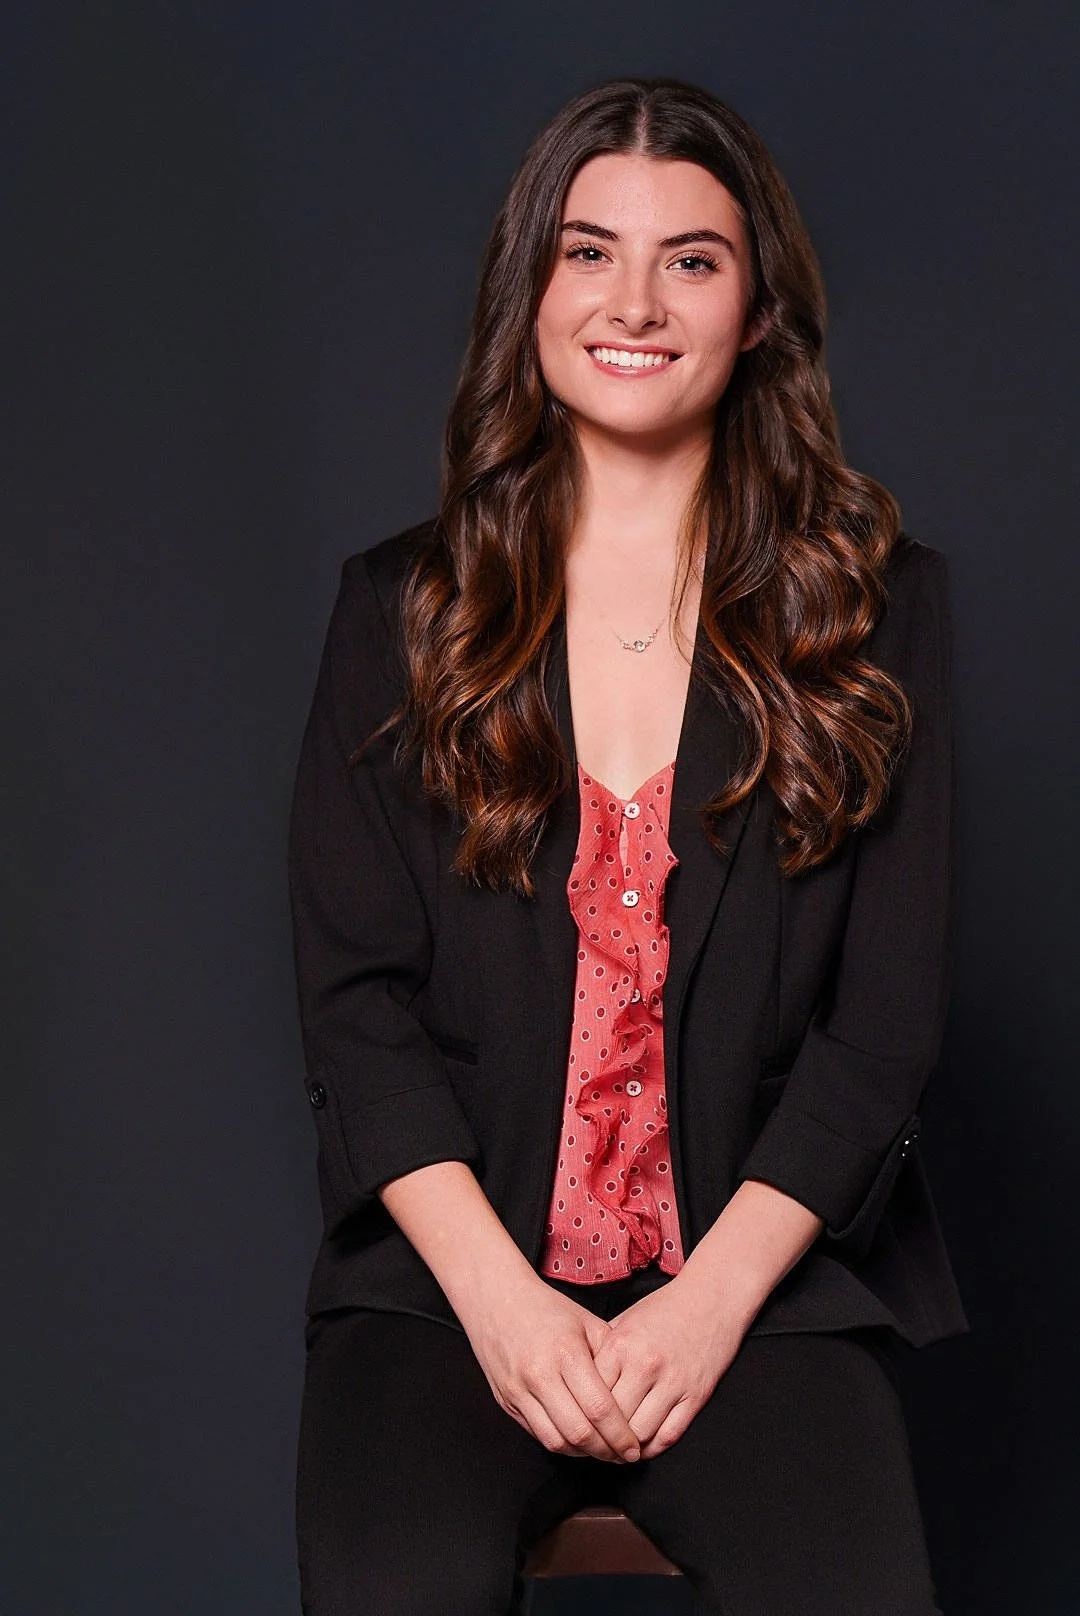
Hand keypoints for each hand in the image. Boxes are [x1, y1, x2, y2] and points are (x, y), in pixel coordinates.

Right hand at [457, 1272, 642, 1462]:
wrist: (496, 1300)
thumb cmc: (546, 1309)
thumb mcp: (586, 1322)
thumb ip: (611, 1356)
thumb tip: (634, 1394)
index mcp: (565, 1352)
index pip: (599, 1408)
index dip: (621, 1435)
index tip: (635, 1448)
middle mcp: (539, 1374)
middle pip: (578, 1432)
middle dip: (606, 1451)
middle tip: (623, 1456)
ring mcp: (518, 1390)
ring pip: (556, 1441)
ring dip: (583, 1454)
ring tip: (602, 1451)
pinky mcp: (506, 1402)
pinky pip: (537, 1435)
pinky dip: (561, 1444)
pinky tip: (577, 1441)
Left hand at [591, 1275, 752, 1457]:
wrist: (712, 1297)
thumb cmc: (665, 1308)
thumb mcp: (625, 1320)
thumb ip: (602, 1349)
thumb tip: (578, 1380)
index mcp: (621, 1345)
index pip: (590, 1395)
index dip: (581, 1415)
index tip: (578, 1425)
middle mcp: (645, 1365)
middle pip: (613, 1419)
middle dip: (602, 1437)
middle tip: (595, 1446)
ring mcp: (673, 1382)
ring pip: (640, 1433)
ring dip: (627, 1448)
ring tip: (617, 1450)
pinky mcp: (696, 1395)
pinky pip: (669, 1435)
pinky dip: (653, 1448)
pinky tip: (643, 1447)